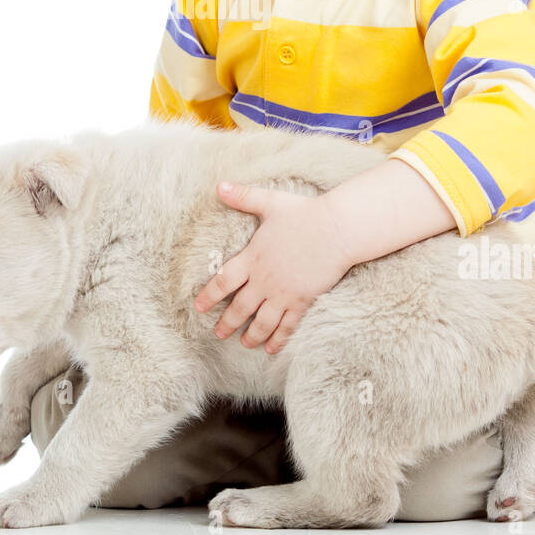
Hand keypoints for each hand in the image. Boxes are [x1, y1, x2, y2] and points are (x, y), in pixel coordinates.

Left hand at [194, 181, 356, 353]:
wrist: (336, 230)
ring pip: (262, 321)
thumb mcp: (270, 203)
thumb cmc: (304, 214)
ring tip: (245, 344)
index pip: (223, 281)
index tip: (198, 308)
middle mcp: (264, 279)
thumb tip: (219, 186)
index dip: (209, 296)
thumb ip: (243, 197)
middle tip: (218, 334)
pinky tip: (273, 349)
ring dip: (251, 335)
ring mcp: (283, 293)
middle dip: (227, 323)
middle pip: (240, 307)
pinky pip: (288, 326)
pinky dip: (279, 339)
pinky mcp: (303, 300)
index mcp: (253, 257)